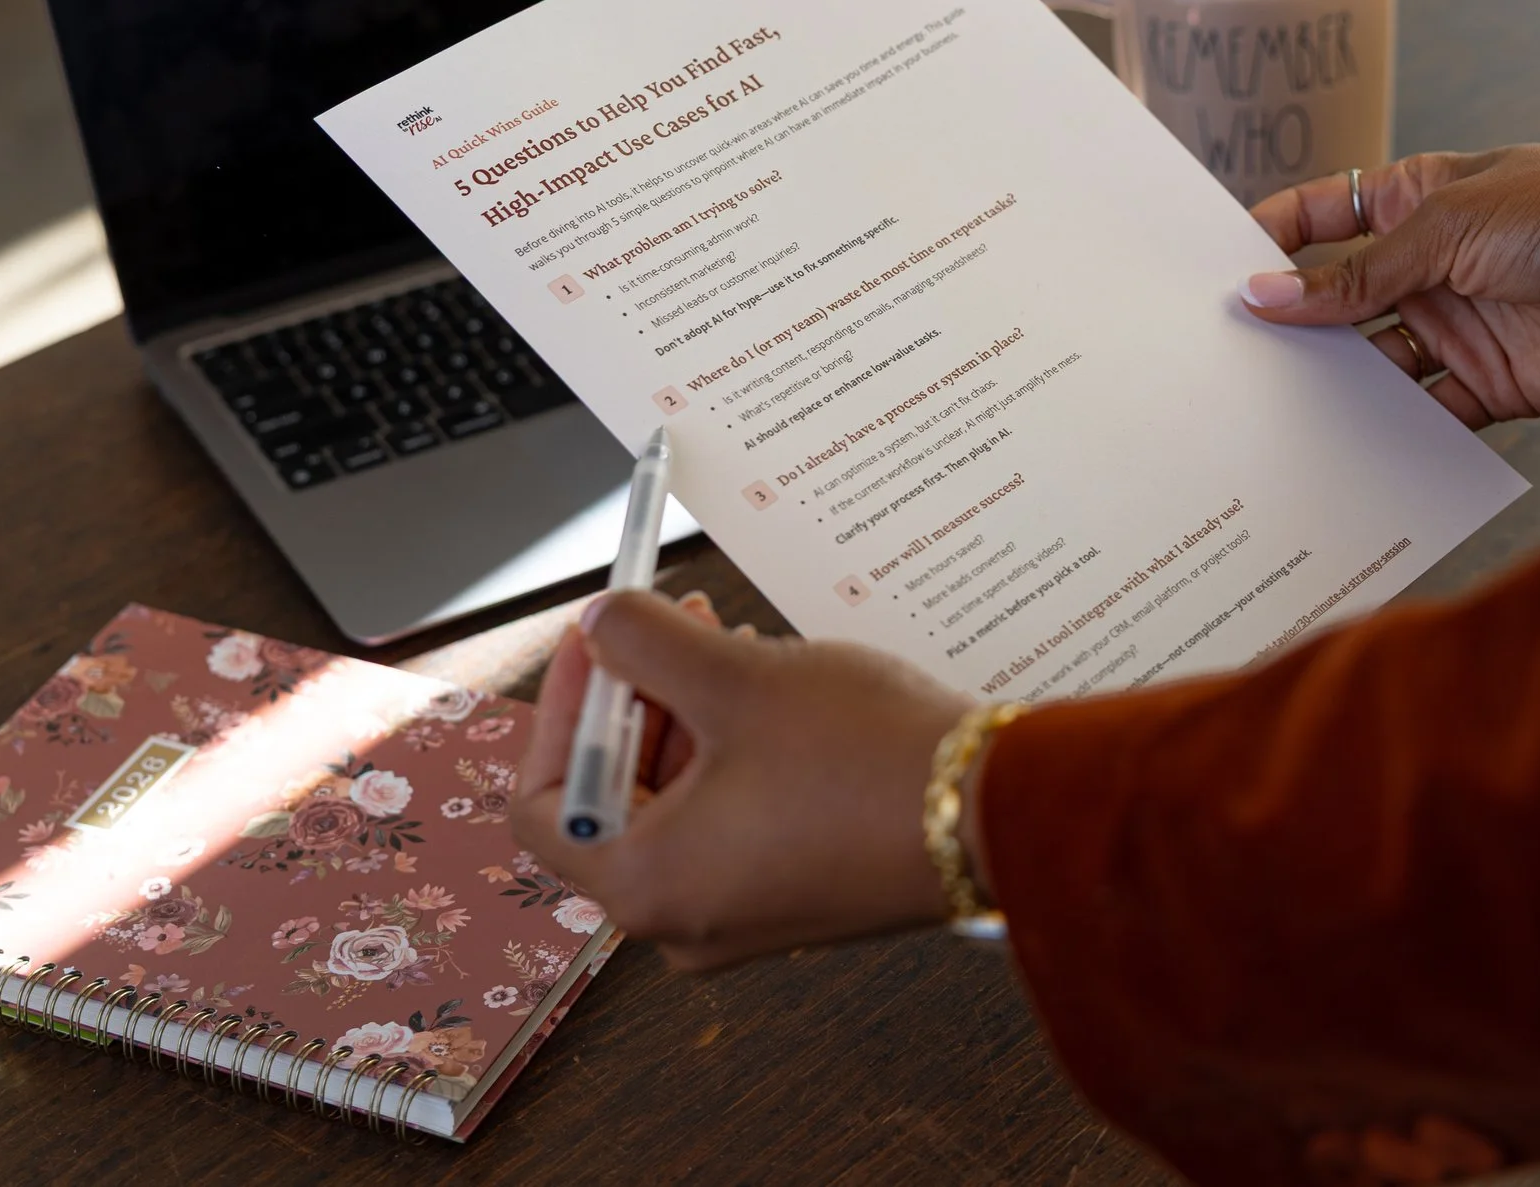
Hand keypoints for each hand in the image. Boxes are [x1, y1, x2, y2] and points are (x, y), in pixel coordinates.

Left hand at [510, 590, 972, 968]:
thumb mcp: (736, 678)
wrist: (996, 815)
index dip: (560, 706)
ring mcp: (745, 913)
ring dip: (689, 715)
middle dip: (633, 698)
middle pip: (611, 798)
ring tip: (730, 642)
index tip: (594, 639)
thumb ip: (643, 642)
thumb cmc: (863, 760)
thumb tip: (601, 622)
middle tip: (667, 624)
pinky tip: (771, 691)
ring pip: (677, 802)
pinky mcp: (797, 894)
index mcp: (646, 885)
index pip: (543, 803)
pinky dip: (734, 752)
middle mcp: (685, 918)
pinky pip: (732, 819)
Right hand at [1241, 141, 1539, 426]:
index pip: (1318, 218)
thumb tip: (1264, 296)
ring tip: (1273, 413)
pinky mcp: (1492, 383)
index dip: (1267, 242)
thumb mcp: (1447, 229)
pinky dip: (1393, 432)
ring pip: (1374, 363)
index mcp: (1411, 201)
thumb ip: (1356, 275)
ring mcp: (1458, 326)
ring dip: (1334, 385)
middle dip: (1289, 327)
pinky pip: (1427, 414)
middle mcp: (1428, 265)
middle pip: (1337, 301)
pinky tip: (1348, 448)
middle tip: (1224, 360)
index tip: (1211, 276)